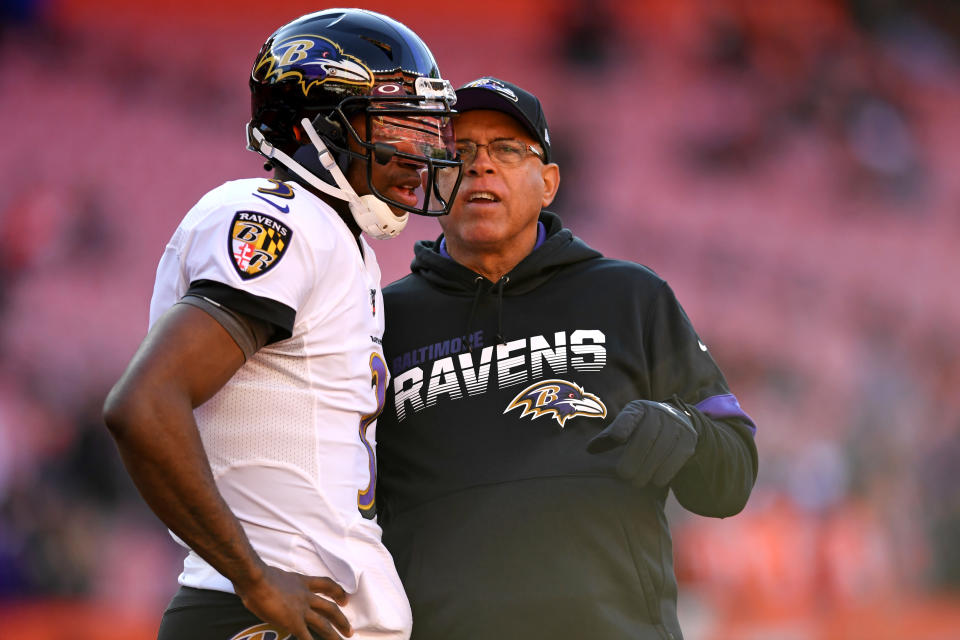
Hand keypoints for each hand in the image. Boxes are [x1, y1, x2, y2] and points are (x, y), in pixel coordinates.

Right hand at [236, 565, 351, 639]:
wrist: (256, 579)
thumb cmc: (258, 575)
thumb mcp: (276, 575)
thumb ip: (281, 584)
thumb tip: (273, 588)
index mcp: (301, 582)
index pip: (326, 584)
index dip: (338, 591)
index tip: (344, 598)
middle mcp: (305, 596)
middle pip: (330, 608)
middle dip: (341, 620)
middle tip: (349, 629)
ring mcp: (301, 610)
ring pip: (323, 624)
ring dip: (334, 634)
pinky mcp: (293, 622)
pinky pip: (306, 636)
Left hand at [586, 400, 697, 487]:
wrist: (678, 422)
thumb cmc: (643, 427)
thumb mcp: (626, 426)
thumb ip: (609, 437)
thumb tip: (589, 449)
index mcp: (639, 409)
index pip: (630, 416)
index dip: (623, 426)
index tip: (617, 438)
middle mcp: (659, 413)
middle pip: (647, 434)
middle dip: (635, 456)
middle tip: (624, 475)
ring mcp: (676, 425)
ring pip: (663, 446)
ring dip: (649, 467)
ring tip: (637, 482)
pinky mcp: (688, 439)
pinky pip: (678, 456)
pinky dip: (666, 470)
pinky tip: (656, 481)